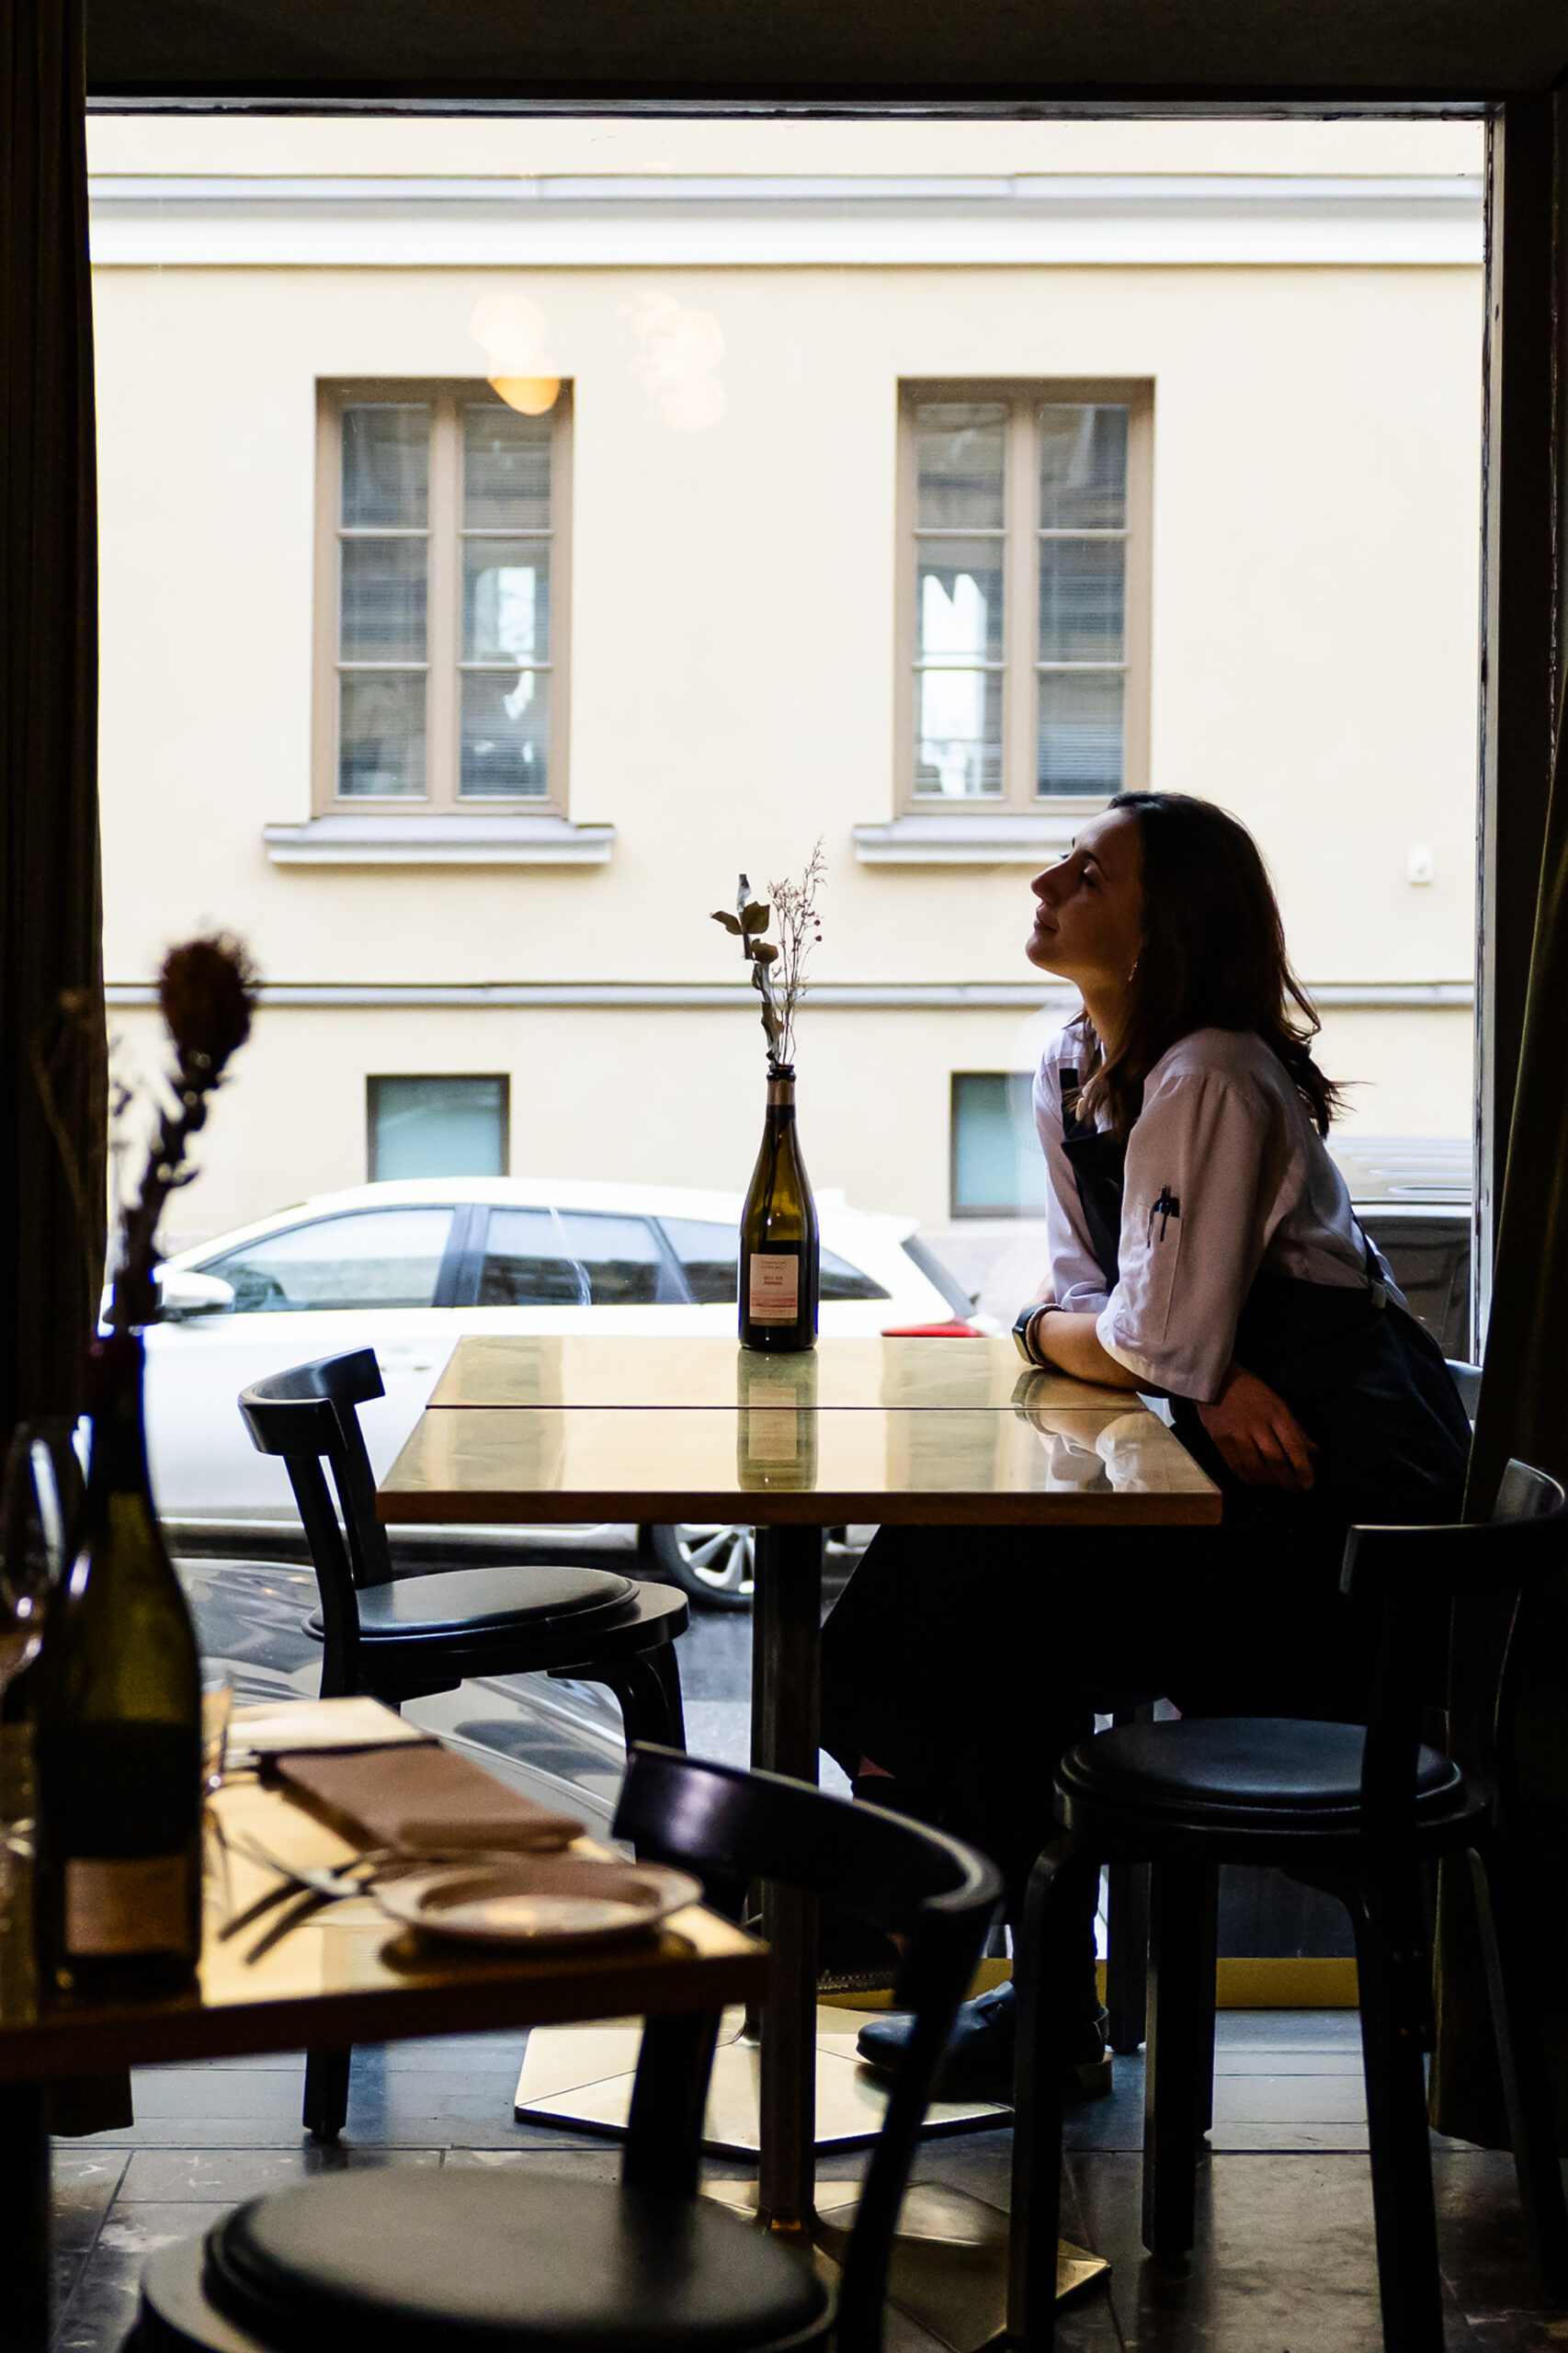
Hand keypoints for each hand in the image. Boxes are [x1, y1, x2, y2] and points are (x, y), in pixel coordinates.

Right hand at [1197, 1364, 1317, 1489]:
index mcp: (1276, 1413)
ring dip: (1268, 1482)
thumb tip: (1314, 1451)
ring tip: (1274, 1485)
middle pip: (1276, 1460)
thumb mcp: (1278, 1403)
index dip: (1303, 1469)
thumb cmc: (1251, 1391)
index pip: (1294, 1446)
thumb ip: (1296, 1429)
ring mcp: (1237, 1432)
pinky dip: (1248, 1478)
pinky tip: (1254, 1481)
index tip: (1308, 1484)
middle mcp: (1258, 1424)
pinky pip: (1235, 1466)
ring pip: (1256, 1467)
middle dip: (1287, 1481)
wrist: (1215, 1379)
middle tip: (1293, 1490)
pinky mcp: (1220, 1439)